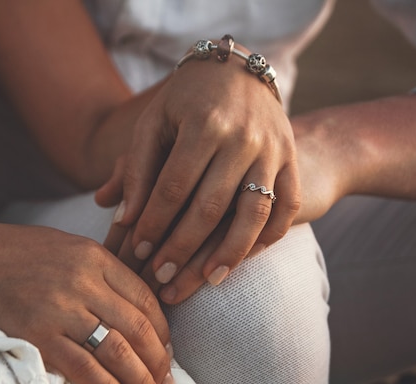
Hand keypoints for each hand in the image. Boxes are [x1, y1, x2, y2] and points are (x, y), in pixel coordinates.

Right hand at [0, 218, 172, 383]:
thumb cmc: (11, 252)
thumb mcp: (64, 246)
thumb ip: (99, 270)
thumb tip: (129, 307)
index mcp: (93, 256)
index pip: (144, 297)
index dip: (162, 329)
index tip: (167, 350)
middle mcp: (83, 281)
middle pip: (136, 327)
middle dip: (158, 360)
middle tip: (167, 383)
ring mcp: (60, 309)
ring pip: (115, 350)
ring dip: (139, 379)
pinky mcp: (36, 335)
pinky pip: (81, 367)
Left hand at [97, 50, 299, 287]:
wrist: (238, 69)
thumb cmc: (186, 99)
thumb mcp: (154, 121)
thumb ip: (136, 167)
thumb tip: (123, 218)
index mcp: (204, 122)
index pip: (174, 186)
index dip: (154, 223)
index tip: (137, 251)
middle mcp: (244, 137)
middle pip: (212, 206)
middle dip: (184, 248)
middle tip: (162, 278)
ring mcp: (273, 149)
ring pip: (255, 213)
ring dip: (231, 253)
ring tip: (209, 282)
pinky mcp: (291, 159)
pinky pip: (287, 206)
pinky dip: (269, 237)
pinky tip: (244, 258)